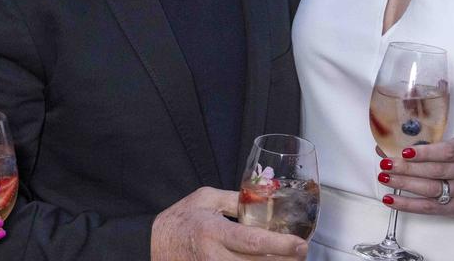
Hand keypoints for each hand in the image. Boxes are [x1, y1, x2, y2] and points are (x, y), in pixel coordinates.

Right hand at [151, 187, 307, 259]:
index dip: (280, 246)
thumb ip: (236, 200)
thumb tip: (265, 200)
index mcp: (214, 232)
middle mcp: (214, 257)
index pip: (252, 242)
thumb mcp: (206, 199)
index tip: (300, 244)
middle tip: (300, 252)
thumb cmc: (180, 219)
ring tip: (287, 258)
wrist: (153, 244)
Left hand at [377, 138, 453, 215]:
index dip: (424, 153)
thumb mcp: (450, 147)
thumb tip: (385, 148)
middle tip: (386, 164)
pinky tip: (390, 199)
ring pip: (430, 189)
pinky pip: (428, 207)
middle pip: (435, 171)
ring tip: (385, 178)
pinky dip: (406, 204)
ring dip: (404, 184)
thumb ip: (423, 146)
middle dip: (407, 168)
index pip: (446, 152)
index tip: (404, 152)